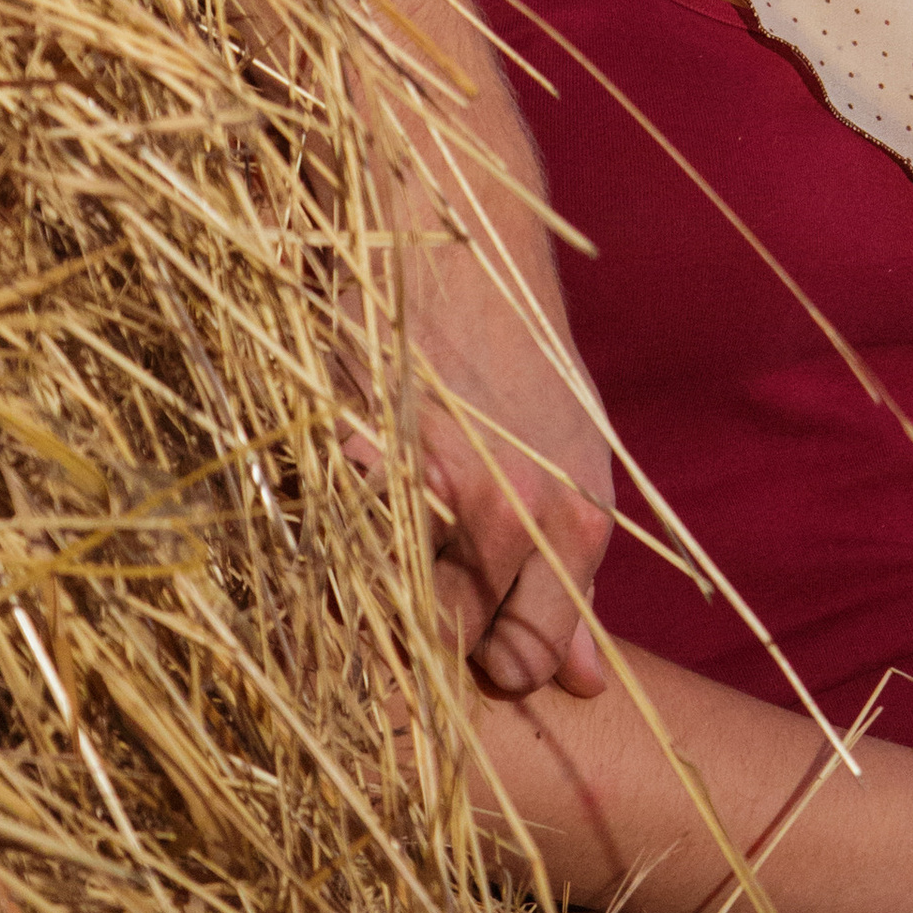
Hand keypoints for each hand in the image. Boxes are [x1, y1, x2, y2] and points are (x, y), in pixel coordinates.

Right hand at [356, 230, 617, 697]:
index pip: (523, 662)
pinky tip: (341, 509)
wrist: (460, 231)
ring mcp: (427, 482)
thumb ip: (575, 576)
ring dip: (371, 597)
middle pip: (449, 644)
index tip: (466, 646)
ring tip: (375, 554)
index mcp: (572, 522)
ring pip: (385, 603)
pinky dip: (328, 539)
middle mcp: (506, 511)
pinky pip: (331, 539)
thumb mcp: (575, 463)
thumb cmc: (522, 353)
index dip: (491, 664)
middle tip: (409, 606)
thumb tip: (584, 681)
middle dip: (425, 642)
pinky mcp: (352, 448)